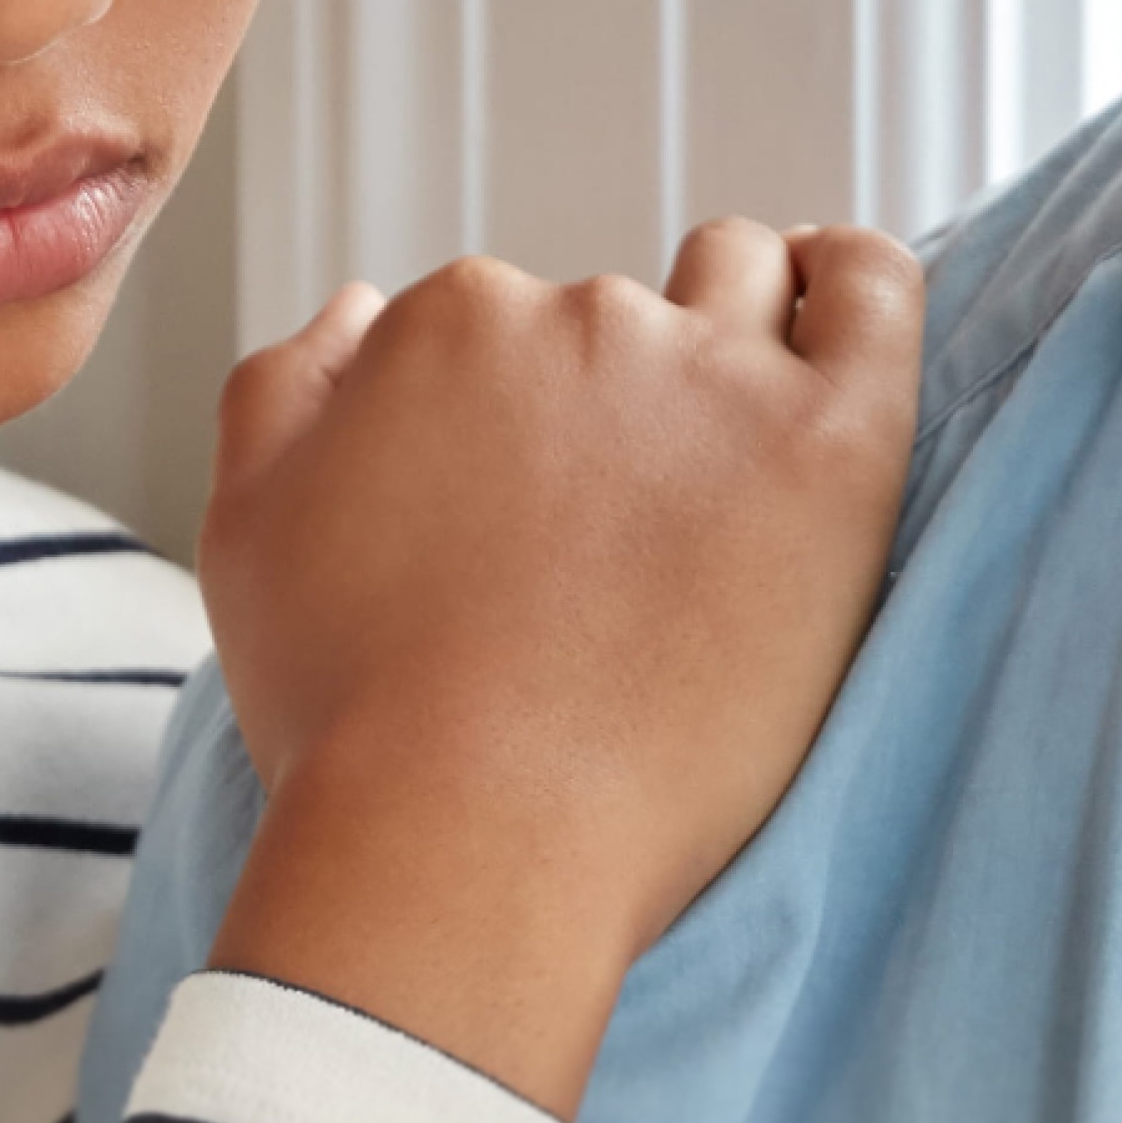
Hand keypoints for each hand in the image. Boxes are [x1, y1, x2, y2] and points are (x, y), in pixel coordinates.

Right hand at [200, 213, 921, 1109]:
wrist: (468, 838)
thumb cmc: (352, 717)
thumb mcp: (249, 529)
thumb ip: (287, 388)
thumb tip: (360, 306)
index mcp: (445, 326)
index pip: (500, 325)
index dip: (512, 427)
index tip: (527, 526)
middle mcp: (577, 318)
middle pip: (616, 317)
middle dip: (614, 404)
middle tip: (613, 548)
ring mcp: (708, 374)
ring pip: (739, 285)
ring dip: (733, 333)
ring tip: (728, 455)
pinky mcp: (826, 442)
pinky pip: (872, 295)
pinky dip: (855, 284)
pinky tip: (835, 319)